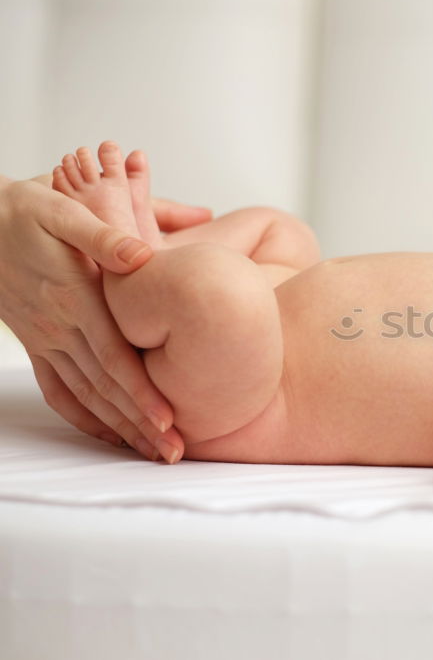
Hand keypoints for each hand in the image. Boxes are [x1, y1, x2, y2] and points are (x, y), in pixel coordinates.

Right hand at [0, 175, 208, 459]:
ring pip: (85, 395)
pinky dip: (83, 416)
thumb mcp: (64, 211)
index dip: (140, 391)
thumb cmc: (28, 211)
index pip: (113, 358)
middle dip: (140, 423)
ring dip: (118, 427)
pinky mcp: (37, 343)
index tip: (168, 419)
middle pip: (105, 387)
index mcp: (74, 299)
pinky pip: (57, 389)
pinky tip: (108, 435)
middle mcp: (59, 328)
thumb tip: (142, 257)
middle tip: (173, 453)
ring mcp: (45, 340)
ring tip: (152, 452)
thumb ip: (106, 235)